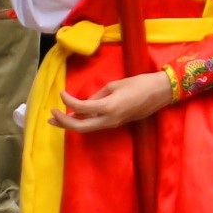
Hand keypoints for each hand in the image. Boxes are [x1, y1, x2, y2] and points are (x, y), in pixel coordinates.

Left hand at [52, 70, 174, 132]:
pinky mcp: (117, 123)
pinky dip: (83, 122)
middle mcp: (108, 120)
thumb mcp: (116, 85)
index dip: (68, 101)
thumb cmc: (140, 83)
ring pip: (86, 129)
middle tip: (51, 116)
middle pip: (80, 127)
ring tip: (57, 120)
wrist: (162, 92)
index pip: (81, 107)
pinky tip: (76, 117)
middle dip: (63, 122)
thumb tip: (86, 102)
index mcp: (108, 107)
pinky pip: (95, 125)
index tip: (60, 93)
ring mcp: (113, 124)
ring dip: (71, 124)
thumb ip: (98, 95)